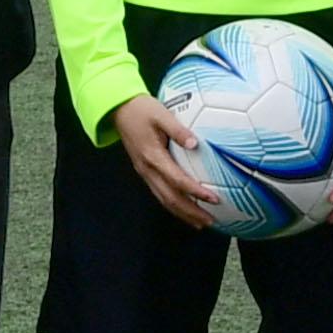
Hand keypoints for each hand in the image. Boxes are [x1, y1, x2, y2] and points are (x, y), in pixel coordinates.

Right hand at [112, 96, 226, 228]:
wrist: (119, 110)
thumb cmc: (141, 109)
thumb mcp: (161, 113)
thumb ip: (178, 130)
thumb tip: (195, 143)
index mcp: (153, 156)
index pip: (178, 180)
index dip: (196, 192)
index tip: (213, 199)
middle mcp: (147, 169)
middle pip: (171, 198)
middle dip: (191, 212)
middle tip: (210, 220)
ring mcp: (144, 172)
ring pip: (164, 200)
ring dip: (182, 213)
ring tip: (200, 223)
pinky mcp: (144, 172)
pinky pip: (160, 194)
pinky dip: (174, 206)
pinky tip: (184, 210)